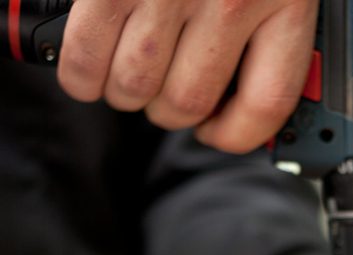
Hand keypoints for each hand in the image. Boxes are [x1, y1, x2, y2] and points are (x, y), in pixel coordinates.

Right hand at [57, 0, 317, 152]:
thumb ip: (272, 22)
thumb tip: (245, 94)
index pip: (266, 106)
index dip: (235, 134)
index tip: (218, 131)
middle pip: (190, 103)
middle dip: (170, 109)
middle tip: (163, 87)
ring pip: (138, 87)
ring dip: (126, 92)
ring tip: (128, 72)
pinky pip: (88, 57)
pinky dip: (80, 75)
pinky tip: (87, 70)